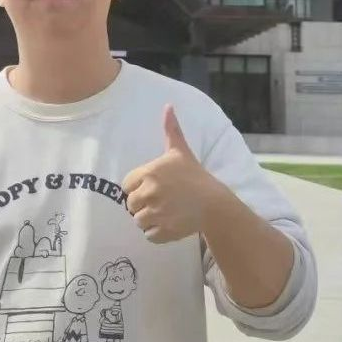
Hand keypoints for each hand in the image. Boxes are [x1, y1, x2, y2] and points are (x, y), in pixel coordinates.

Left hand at [122, 104, 219, 243]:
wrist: (215, 203)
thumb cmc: (195, 175)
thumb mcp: (180, 150)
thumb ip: (171, 129)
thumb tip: (168, 106)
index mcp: (149, 173)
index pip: (126, 185)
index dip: (137, 187)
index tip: (152, 187)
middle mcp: (149, 193)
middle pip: (130, 204)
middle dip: (142, 204)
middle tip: (160, 201)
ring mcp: (156, 213)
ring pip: (138, 220)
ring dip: (148, 219)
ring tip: (164, 212)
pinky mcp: (164, 231)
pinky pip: (148, 235)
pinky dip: (156, 233)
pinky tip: (168, 223)